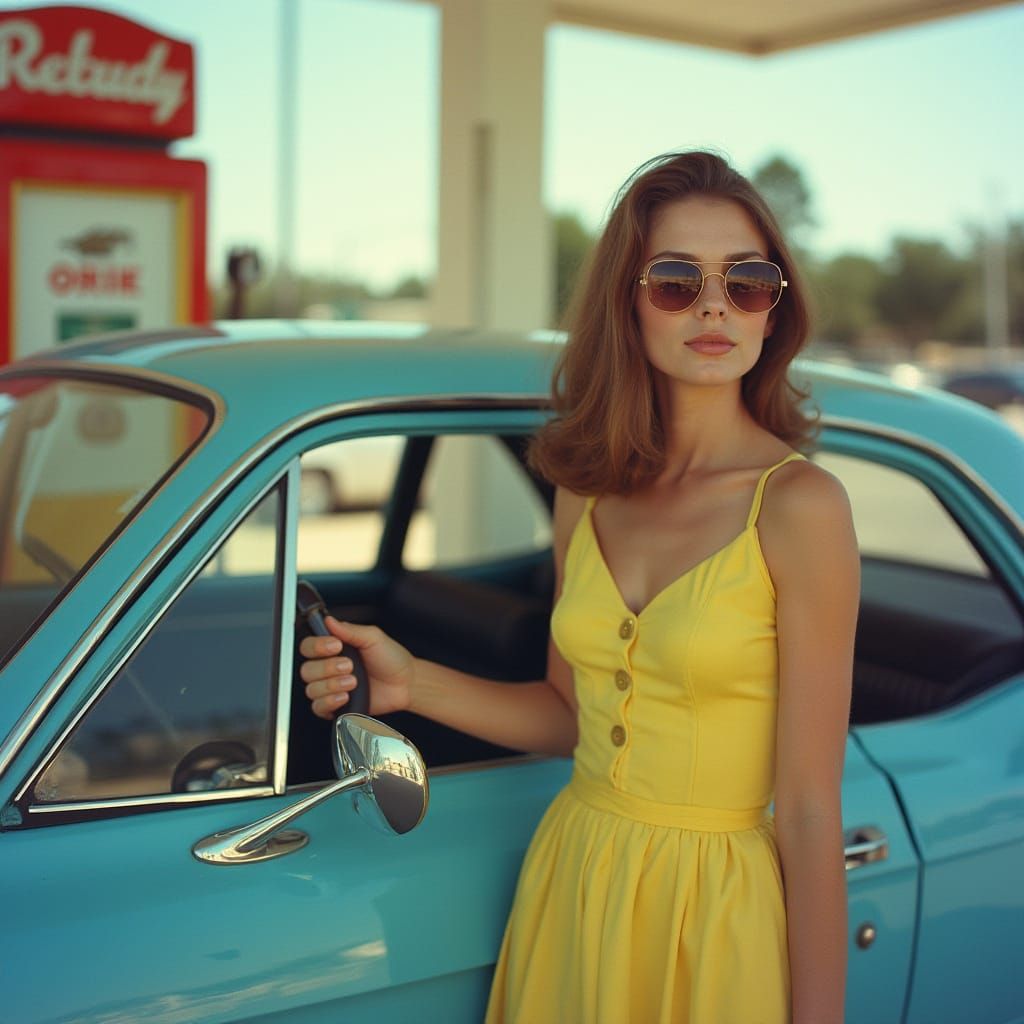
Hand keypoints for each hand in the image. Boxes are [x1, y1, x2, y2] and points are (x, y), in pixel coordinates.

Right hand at [299, 617, 414, 719]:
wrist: (406, 683)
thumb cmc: (391, 659)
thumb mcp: (373, 638)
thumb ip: (350, 630)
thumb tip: (329, 620)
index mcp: (333, 649)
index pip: (308, 647)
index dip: (317, 647)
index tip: (335, 646)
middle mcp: (328, 668)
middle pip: (306, 670)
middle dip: (327, 668)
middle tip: (350, 666)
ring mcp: (331, 688)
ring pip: (311, 690)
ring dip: (331, 686)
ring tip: (353, 682)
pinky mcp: (336, 706)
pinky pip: (318, 707)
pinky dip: (329, 702)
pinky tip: (345, 697)